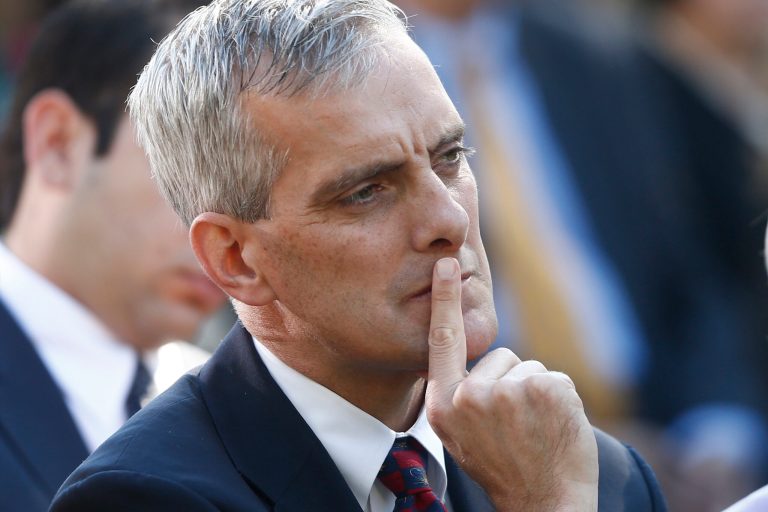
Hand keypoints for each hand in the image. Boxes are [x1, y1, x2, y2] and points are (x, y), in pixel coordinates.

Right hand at [425, 258, 598, 511]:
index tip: (449, 263)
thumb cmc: (506, 468)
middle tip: (517, 426)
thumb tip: (477, 354)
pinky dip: (561, 399)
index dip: (445, 300)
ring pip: (528, 368)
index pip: (442, 342)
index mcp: (444, 407)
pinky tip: (555, 427)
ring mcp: (507, 392)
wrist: (546, 503)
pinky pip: (554, 377)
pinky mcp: (544, 388)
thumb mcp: (463, 436)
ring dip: (537, 394)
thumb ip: (461, 394)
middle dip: (512, 383)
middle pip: (499, 357)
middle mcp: (469, 396)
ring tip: (534, 430)